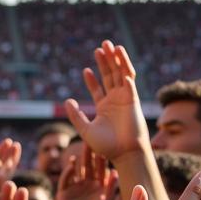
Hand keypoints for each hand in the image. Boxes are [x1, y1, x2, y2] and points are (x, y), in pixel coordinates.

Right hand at [56, 145, 117, 199]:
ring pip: (77, 170)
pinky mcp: (64, 191)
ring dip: (78, 160)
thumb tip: (115, 172)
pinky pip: (65, 180)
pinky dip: (68, 172)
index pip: (100, 169)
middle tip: (90, 142)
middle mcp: (86, 183)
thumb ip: (110, 188)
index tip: (104, 148)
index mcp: (98, 184)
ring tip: (80, 151)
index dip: (101, 159)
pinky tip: (71, 165)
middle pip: (88, 166)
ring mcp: (75, 186)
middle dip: (89, 155)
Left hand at [65, 40, 149, 161]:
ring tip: (112, 46)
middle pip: (110, 75)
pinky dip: (127, 74)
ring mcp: (125, 99)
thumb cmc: (106, 145)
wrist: (124, 153)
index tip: (85, 70)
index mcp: (104, 107)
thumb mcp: (85, 130)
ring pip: (121, 74)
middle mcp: (115, 101)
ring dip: (118, 60)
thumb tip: (67, 101)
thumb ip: (76, 116)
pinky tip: (121, 66)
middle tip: (101, 46)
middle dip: (106, 61)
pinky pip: (130, 84)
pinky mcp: (133, 100)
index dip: (92, 79)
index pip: (98, 88)